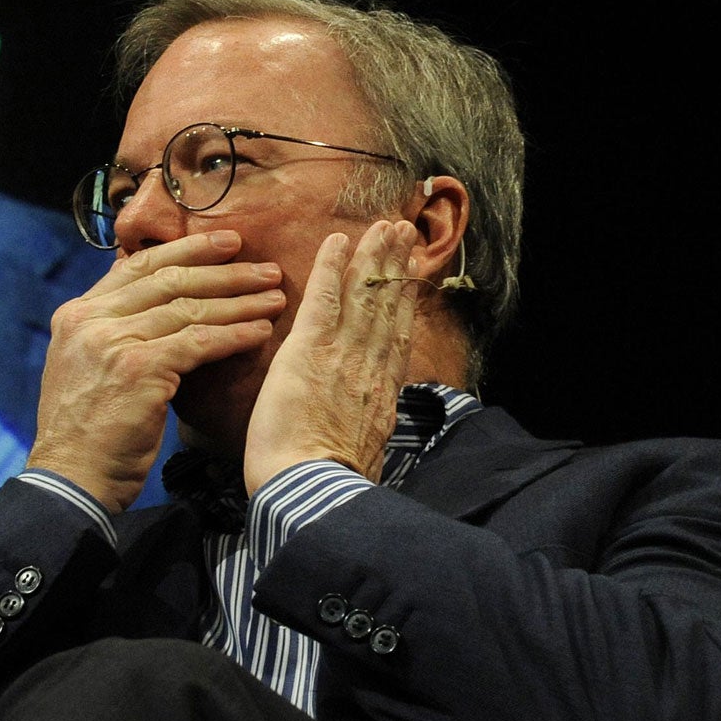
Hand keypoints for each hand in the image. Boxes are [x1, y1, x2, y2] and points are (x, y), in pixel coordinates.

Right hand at [27, 232, 285, 514]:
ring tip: (274, 298)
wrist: (72, 478)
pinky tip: (261, 333)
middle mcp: (91, 319)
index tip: (225, 243)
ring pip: (189, 308)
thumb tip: (159, 309)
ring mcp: (113, 340)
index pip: (137, 266)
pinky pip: (200, 342)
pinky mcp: (140, 367)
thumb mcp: (88, 368)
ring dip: (238, 301)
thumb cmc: (88, 433)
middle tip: (263, 266)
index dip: (186, 250)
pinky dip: (235, 335)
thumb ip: (115, 333)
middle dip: (222, 270)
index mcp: (77, 314)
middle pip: (168, 280)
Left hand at [243, 219, 420, 493]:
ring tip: (384, 226)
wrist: (312, 494)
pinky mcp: (310, 350)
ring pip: (363, 295)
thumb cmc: (331, 488)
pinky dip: (331, 266)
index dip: (404, 302)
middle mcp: (370, 367)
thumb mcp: (368, 454)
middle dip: (395, 266)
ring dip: (373, 256)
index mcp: (382, 394)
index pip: (395, 336)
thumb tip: (377, 420)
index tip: (411, 276)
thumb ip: (373, 426)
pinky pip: (323, 298)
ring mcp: (343, 354)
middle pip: (386, 306)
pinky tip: (337, 240)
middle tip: (403, 232)